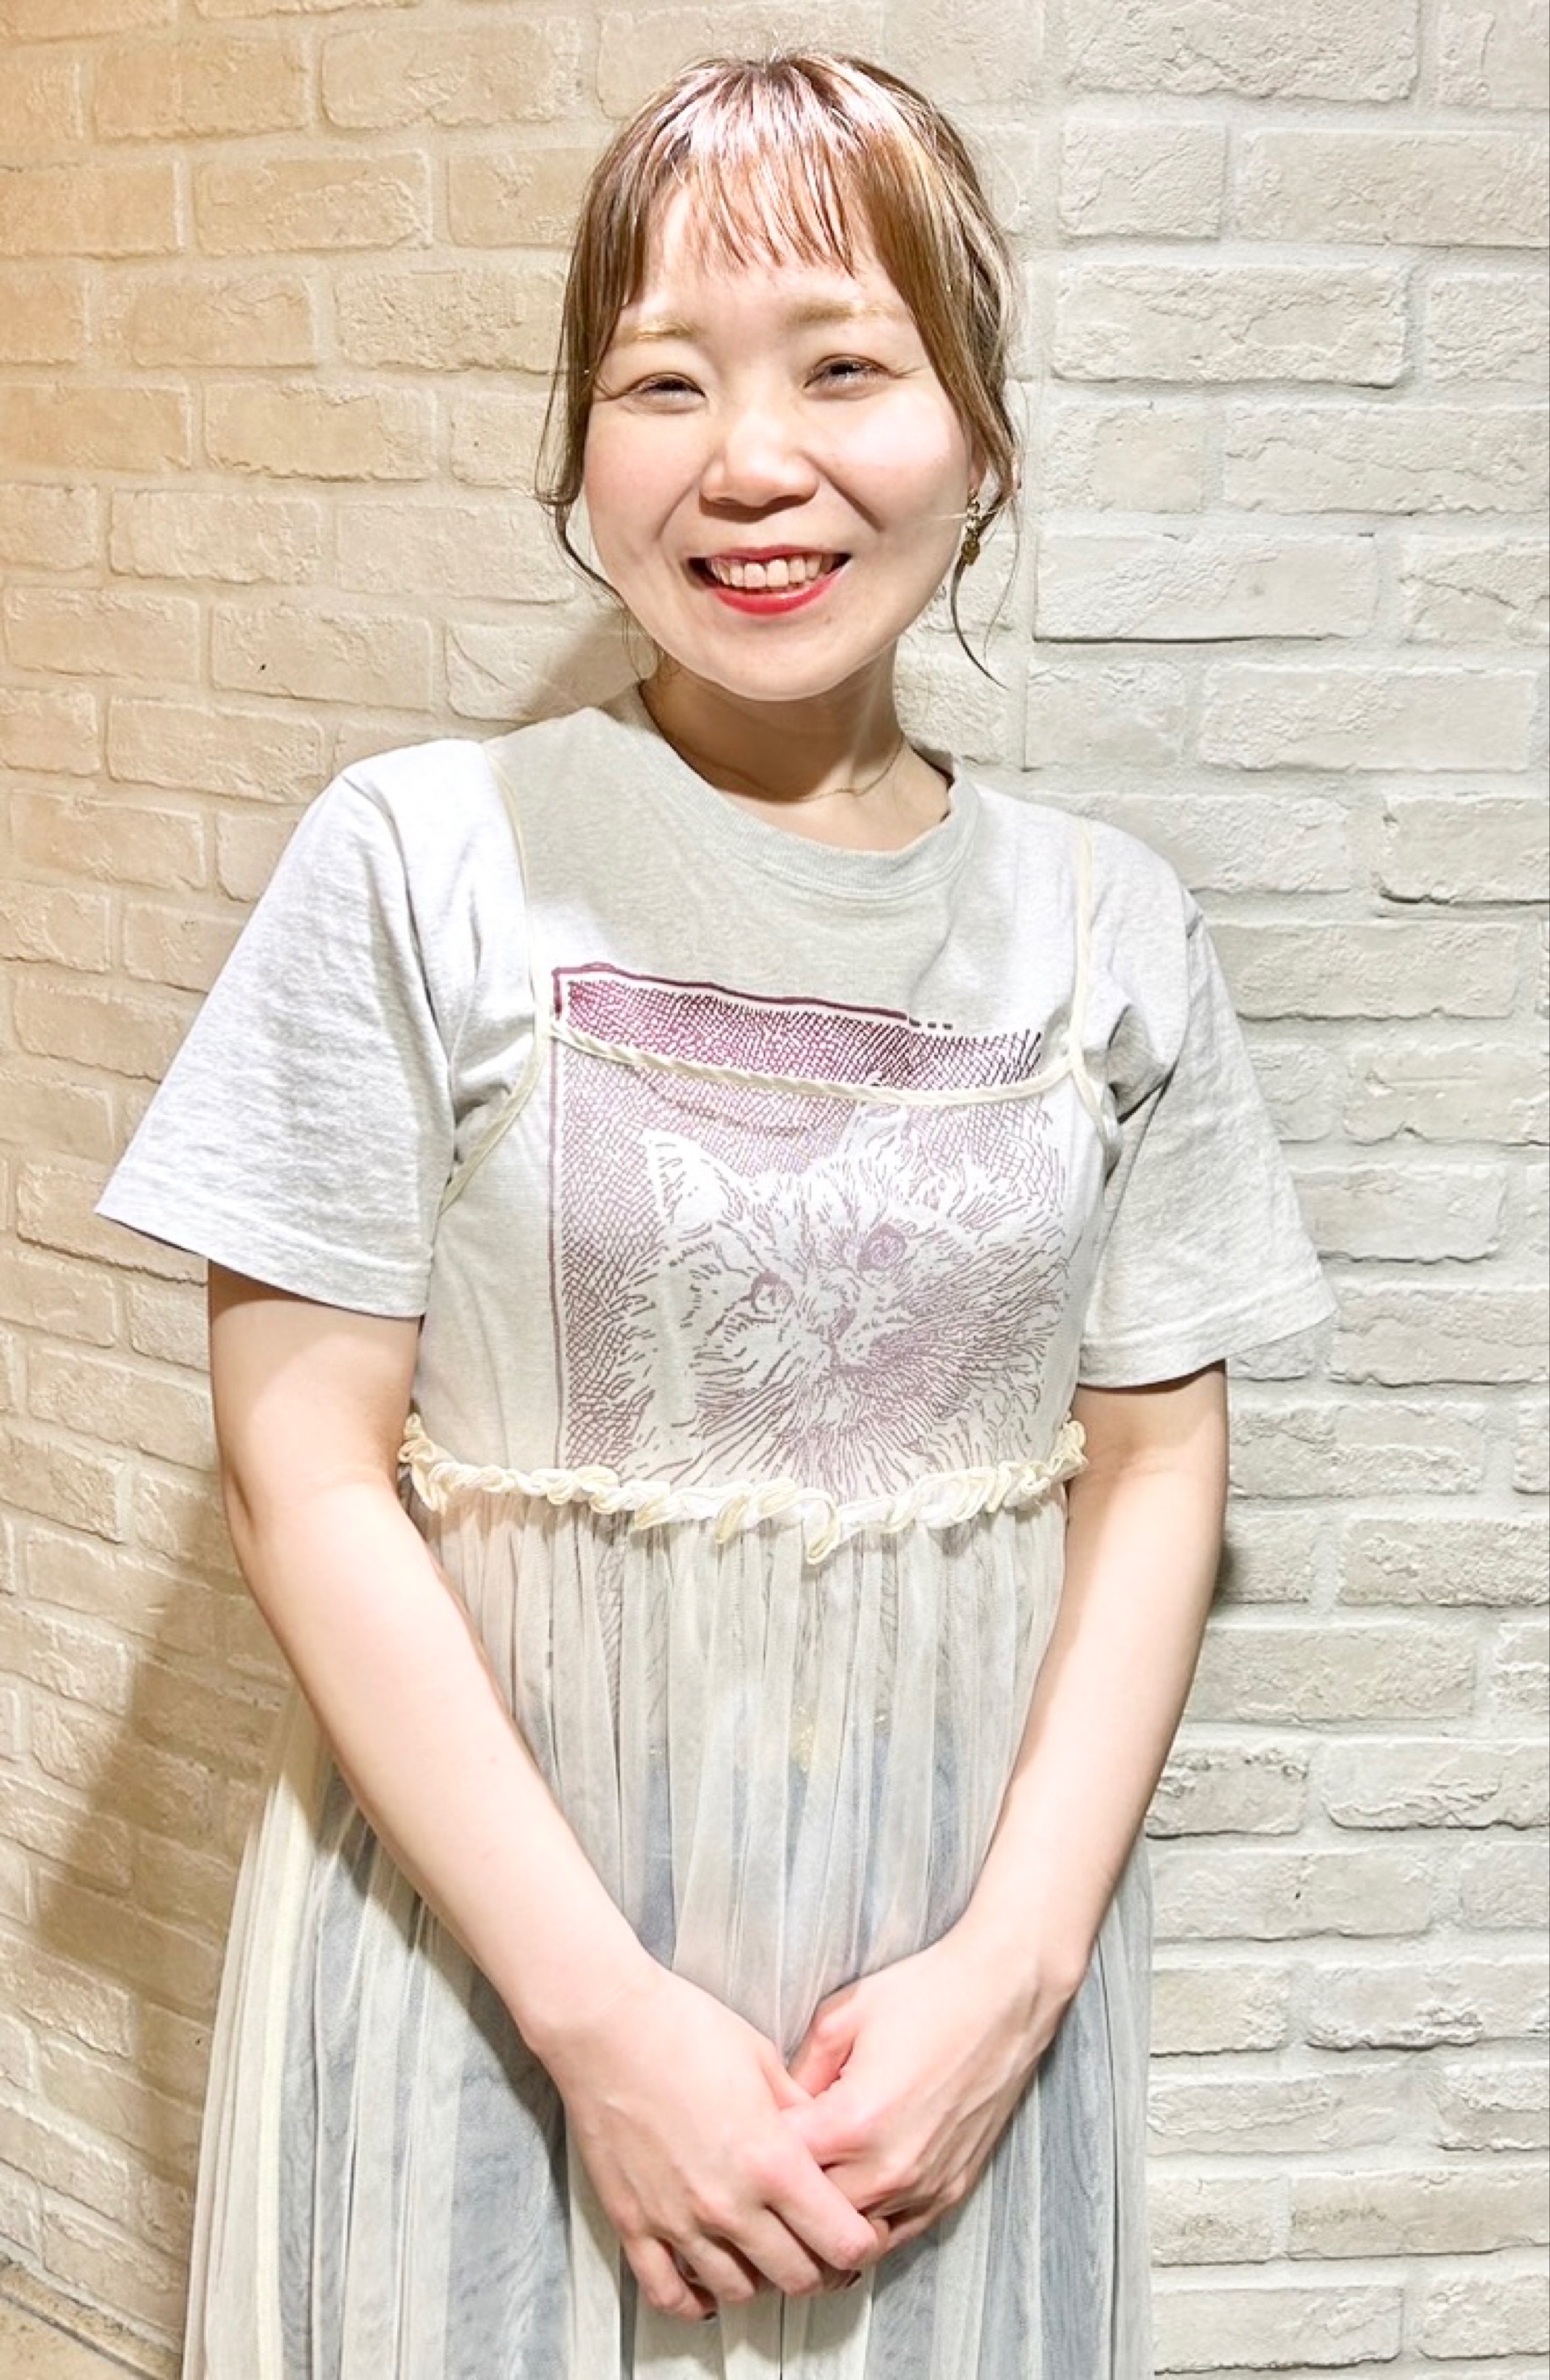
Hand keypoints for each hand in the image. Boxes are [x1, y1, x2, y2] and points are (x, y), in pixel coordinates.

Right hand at [540, 1961, 880, 2320]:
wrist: (607, 2024)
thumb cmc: (684, 2028)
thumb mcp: (764, 2060)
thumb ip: (800, 2113)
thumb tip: (823, 2144)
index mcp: (771, 2160)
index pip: (842, 2241)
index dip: (860, 2243)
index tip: (858, 2230)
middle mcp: (729, 2203)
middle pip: (797, 2278)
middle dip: (818, 2267)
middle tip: (816, 2246)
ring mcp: (678, 2221)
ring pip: (739, 2292)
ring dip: (760, 2280)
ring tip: (763, 2253)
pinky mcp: (634, 2224)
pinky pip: (669, 2294)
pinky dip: (696, 2300)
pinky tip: (708, 2282)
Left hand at [783, 1927, 1067, 2253]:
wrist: (1002, 1996)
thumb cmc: (924, 1995)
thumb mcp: (839, 2017)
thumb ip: (797, 2073)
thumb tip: (772, 2112)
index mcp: (854, 2123)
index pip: (778, 2167)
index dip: (755, 2150)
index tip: (745, 2135)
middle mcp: (889, 2168)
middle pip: (810, 2215)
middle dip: (785, 2193)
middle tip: (769, 2166)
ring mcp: (924, 2187)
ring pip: (851, 2236)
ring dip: (826, 2215)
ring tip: (808, 2183)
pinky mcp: (950, 2192)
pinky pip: (895, 2234)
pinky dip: (869, 2222)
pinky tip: (853, 2191)